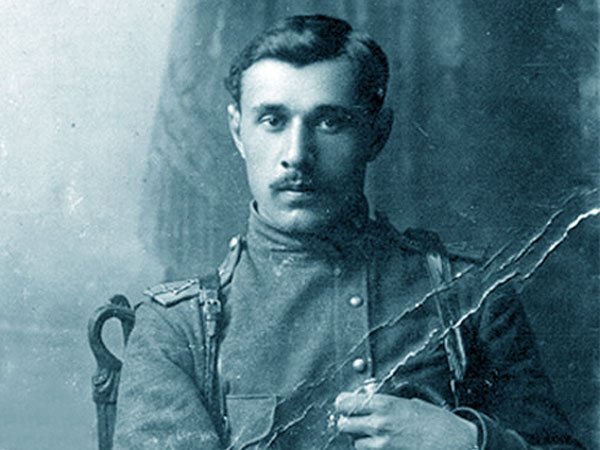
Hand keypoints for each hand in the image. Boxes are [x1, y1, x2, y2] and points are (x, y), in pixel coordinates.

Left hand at [335, 392, 476, 449]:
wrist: (456, 442)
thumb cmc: (436, 421)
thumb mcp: (410, 403)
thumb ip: (386, 404)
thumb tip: (368, 403)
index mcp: (384, 404)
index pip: (345, 402)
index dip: (343, 403)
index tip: (344, 404)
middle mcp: (379, 423)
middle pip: (343, 424)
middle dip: (347, 422)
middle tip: (355, 420)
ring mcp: (382, 444)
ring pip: (354, 442)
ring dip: (360, 439)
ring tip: (374, 434)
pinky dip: (371, 449)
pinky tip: (381, 445)